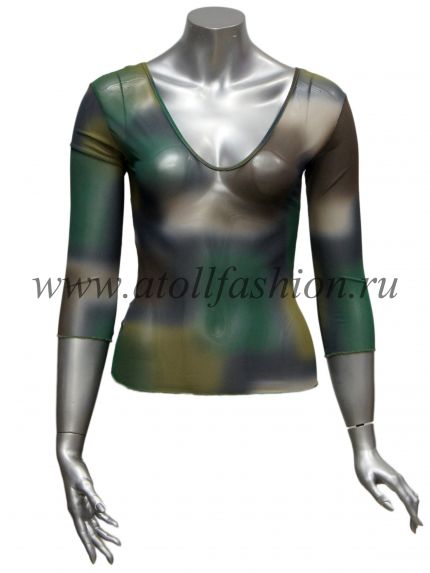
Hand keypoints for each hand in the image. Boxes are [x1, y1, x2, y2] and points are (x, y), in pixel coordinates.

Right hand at [57, 434, 120, 562]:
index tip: (95, 561)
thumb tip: (103, 511)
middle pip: (91, 534)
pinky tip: (115, 524)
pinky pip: (98, 514)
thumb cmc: (75, 472)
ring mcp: (83, 507)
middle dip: (102, 547)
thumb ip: (94, 498)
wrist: (70, 461)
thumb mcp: (86, 484)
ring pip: (96, 526)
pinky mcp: (88, 501)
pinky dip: (107, 520)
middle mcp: (79, 512)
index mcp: (76, 510)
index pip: (83, 533)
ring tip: (118, 543)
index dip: (89, 547)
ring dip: (106, 535)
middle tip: (112, 560)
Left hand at [349, 425, 421, 532]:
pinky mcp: (397, 478)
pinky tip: (410, 509)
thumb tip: (392, 509)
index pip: (407, 501)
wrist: (365, 450)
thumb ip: (378, 496)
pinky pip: (409, 492)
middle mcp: (400, 480)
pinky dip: (412, 502)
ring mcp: (400, 478)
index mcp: (393, 481)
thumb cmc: (364, 465)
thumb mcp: (366, 482)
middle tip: (414, 530)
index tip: (419, 525)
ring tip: (412, 523)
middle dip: (415, 515)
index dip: (413, 514)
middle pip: (413, 500)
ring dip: (414, 509)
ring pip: (413, 496)